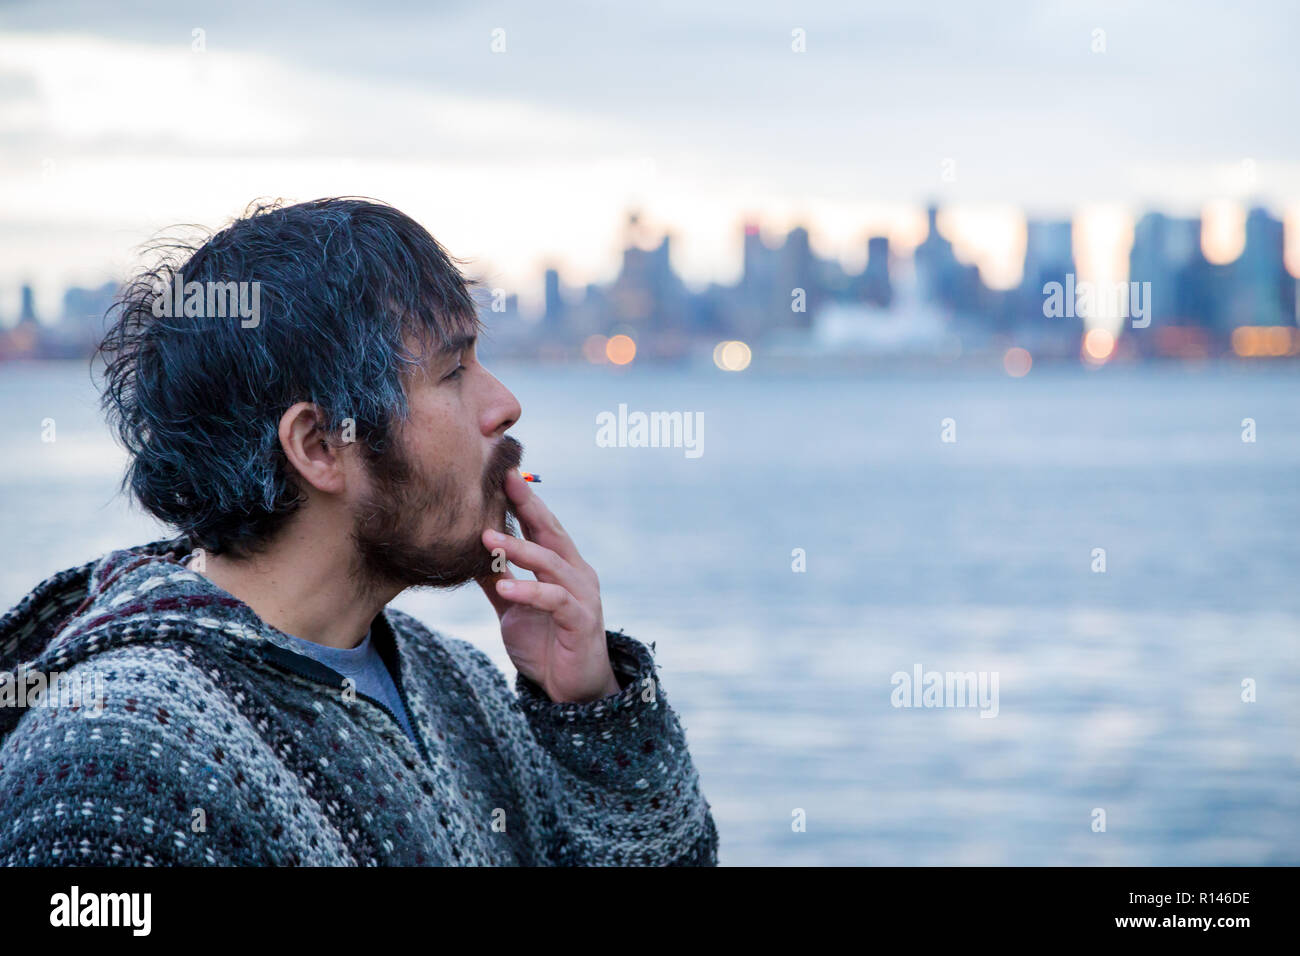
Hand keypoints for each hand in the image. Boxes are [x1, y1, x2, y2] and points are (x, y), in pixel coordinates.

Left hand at [477, 470, 619, 703]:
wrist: (571, 692)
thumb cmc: (546, 645)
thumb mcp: (513, 609)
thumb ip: (497, 580)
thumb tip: (467, 556)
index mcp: (562, 567)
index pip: (543, 526)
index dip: (525, 501)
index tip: (504, 475)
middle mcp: (577, 574)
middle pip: (552, 532)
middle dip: (529, 505)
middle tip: (505, 481)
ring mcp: (582, 596)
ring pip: (551, 563)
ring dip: (519, 549)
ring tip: (487, 538)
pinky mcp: (581, 622)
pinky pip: (555, 600)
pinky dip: (529, 592)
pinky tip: (504, 588)